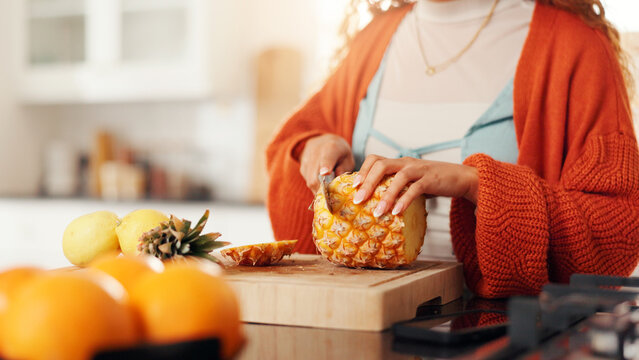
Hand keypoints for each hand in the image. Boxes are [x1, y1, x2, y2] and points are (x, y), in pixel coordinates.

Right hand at [299, 134, 354, 192]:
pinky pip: (308, 182)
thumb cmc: (339, 152)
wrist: (322, 142)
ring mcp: (306, 161)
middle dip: (324, 189)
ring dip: (320, 191)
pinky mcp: (302, 169)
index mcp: (331, 148)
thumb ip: (344, 169)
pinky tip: (323, 188)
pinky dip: (316, 188)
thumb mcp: (347, 158)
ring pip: (310, 181)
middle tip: (333, 200)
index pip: (327, 157)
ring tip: (329, 196)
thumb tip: (337, 184)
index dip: (326, 165)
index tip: (325, 173)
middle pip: (316, 175)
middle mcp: (315, 153)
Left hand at [352, 155, 477, 216]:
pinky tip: (396, 212)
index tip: (353, 186)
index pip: (375, 159)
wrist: (462, 177)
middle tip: (358, 200)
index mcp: (399, 162)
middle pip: (381, 165)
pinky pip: (415, 188)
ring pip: (398, 177)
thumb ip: (397, 186)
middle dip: (367, 182)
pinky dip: (404, 200)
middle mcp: (407, 162)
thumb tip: (376, 204)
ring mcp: (420, 169)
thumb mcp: (412, 181)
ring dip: (385, 195)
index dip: (362, 171)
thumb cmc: (433, 182)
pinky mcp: (432, 179)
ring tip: (376, 212)